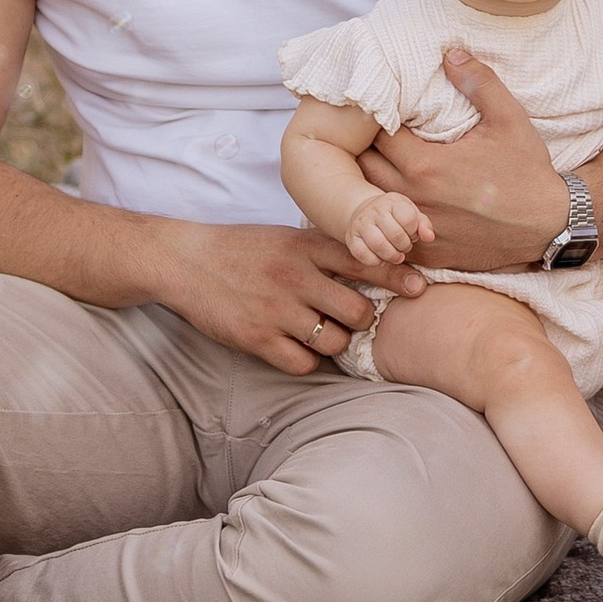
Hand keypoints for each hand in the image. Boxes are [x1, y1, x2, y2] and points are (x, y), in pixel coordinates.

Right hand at [144, 222, 375, 374]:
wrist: (184, 261)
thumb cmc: (242, 248)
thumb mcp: (286, 238)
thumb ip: (324, 251)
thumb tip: (373, 264)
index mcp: (305, 247)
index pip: (365, 261)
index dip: (397, 275)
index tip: (418, 287)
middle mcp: (295, 277)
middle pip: (358, 311)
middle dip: (361, 319)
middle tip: (351, 316)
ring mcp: (276, 310)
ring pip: (335, 340)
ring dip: (335, 341)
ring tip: (320, 330)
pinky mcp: (256, 338)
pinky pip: (303, 363)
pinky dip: (306, 360)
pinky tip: (296, 346)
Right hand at [345, 189, 430, 270]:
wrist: (365, 211)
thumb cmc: (394, 216)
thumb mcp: (411, 214)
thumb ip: (423, 225)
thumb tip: (429, 237)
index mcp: (393, 201)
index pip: (409, 219)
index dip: (413, 232)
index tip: (411, 234)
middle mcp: (375, 210)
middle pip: (396, 234)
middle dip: (404, 246)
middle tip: (404, 248)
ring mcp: (361, 223)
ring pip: (378, 244)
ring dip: (391, 256)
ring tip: (396, 257)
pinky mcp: (351, 237)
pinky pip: (361, 253)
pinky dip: (374, 261)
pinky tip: (380, 259)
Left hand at [366, 53, 568, 271]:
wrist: (549, 225)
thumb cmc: (527, 170)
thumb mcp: (509, 118)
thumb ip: (478, 82)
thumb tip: (450, 52)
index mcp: (426, 166)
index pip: (376, 135)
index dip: (374, 119)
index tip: (381, 109)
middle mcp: (414, 200)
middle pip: (364, 168)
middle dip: (364, 148)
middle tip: (370, 133)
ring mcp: (417, 229)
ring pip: (370, 201)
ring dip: (368, 180)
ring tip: (378, 162)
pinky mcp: (426, 252)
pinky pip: (389, 232)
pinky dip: (386, 214)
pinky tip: (393, 199)